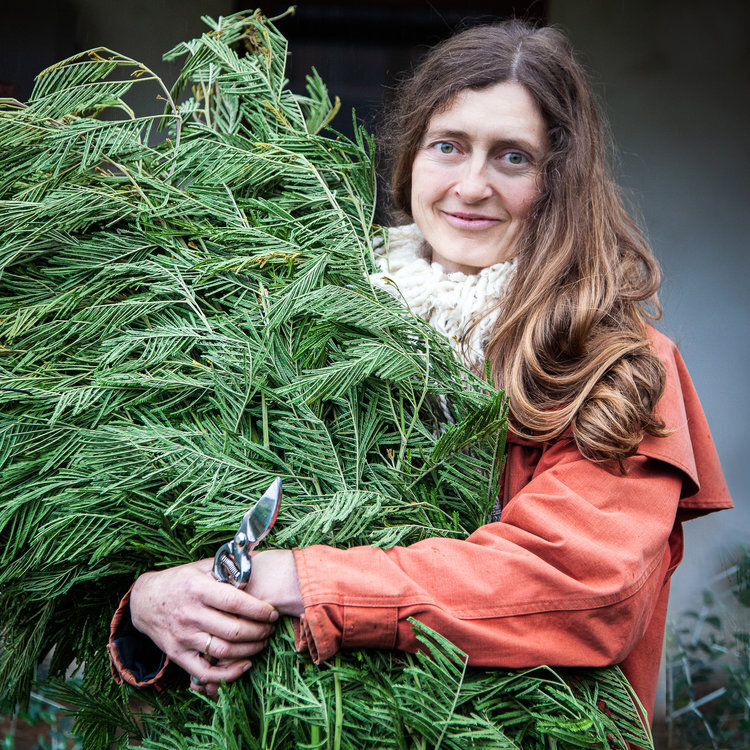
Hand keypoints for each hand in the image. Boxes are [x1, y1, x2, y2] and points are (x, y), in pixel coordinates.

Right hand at [130, 558, 277, 697]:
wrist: (144, 601)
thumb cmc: (180, 581)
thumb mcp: (201, 568)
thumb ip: (227, 568)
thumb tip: (258, 560)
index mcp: (198, 589)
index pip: (235, 602)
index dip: (259, 609)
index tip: (273, 612)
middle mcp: (191, 614)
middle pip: (233, 630)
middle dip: (260, 631)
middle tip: (271, 628)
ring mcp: (183, 637)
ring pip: (224, 650)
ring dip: (250, 650)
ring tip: (262, 642)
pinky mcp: (177, 655)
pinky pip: (204, 672)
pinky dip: (227, 674)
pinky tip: (244, 665)